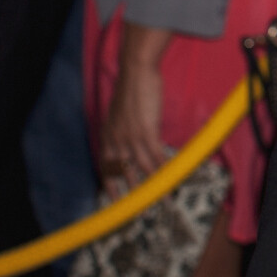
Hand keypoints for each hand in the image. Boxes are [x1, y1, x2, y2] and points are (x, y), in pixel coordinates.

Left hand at [101, 57, 168, 195]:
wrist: (136, 71)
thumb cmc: (131, 88)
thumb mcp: (119, 111)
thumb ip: (121, 127)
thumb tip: (129, 137)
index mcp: (107, 134)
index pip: (104, 166)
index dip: (110, 184)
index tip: (114, 198)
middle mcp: (116, 139)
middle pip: (122, 172)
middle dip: (133, 190)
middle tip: (140, 206)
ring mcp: (130, 137)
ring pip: (143, 168)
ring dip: (154, 185)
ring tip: (164, 197)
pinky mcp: (146, 132)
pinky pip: (156, 156)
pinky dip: (164, 168)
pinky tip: (172, 176)